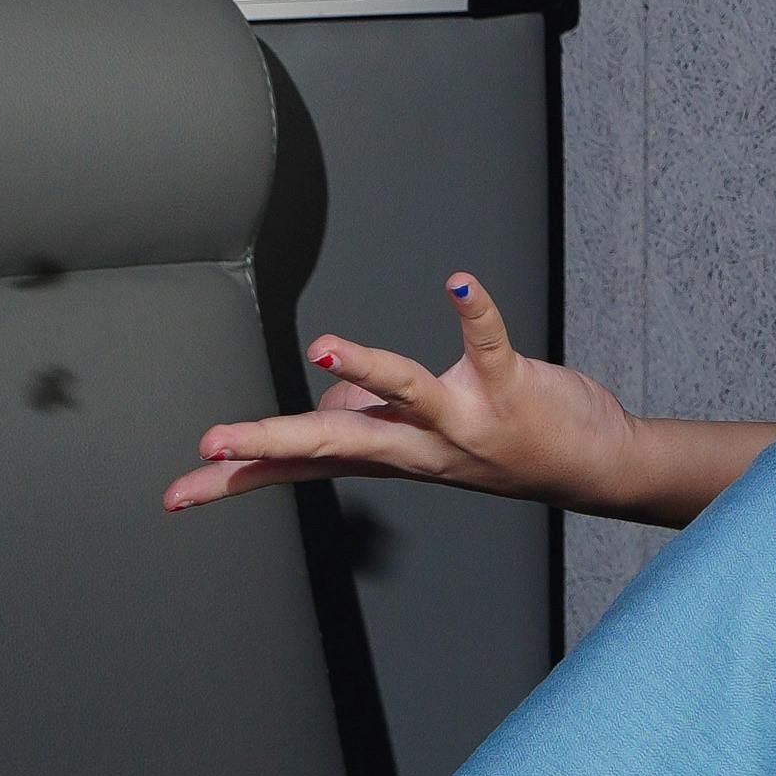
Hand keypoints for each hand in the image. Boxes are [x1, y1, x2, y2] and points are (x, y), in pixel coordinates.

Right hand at [166, 274, 652, 515]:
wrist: (595, 469)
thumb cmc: (506, 443)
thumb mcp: (423, 443)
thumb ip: (369, 422)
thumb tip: (327, 400)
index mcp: (387, 456)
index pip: (299, 470)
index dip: (238, 480)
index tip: (180, 492)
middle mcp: (419, 449)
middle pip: (333, 444)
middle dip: (270, 445)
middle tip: (215, 446)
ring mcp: (463, 422)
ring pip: (404, 396)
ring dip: (366, 369)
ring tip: (326, 347)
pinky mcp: (508, 389)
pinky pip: (486, 346)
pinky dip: (474, 313)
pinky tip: (460, 283)